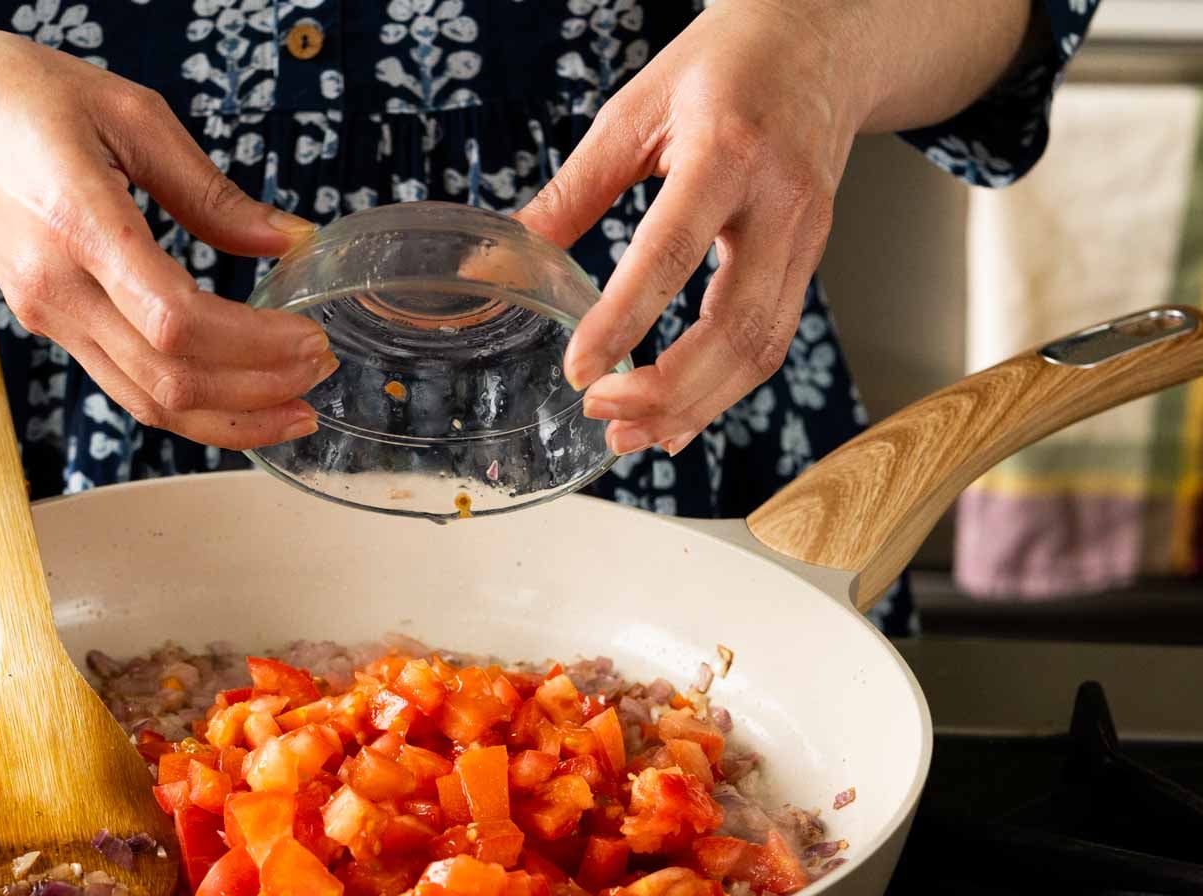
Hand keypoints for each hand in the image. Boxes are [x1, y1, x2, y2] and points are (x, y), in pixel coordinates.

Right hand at [0, 30, 334, 449]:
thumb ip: (212, 191)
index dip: (254, 346)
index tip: (308, 336)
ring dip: (230, 418)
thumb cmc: (18, 96)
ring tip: (294, 407)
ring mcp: (50, 317)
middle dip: (259, 390)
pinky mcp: (51, 326)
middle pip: (170, 380)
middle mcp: (59, 288)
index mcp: (80, 224)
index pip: (175, 321)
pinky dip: (189, 406)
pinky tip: (237, 396)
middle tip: (320, 370)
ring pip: (148, 404)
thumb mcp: (130, 113)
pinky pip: (127, 389)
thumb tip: (287, 240)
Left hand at [516, 0, 874, 456]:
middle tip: (599, 410)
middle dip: (666, 388)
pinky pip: (771, 342)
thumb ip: (568, 195)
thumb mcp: (632, 113)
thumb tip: (493, 269)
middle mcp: (781, 202)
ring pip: (761, 349)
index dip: (624, 320)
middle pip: (735, 325)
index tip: (578, 370)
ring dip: (693, 406)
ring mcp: (807, 237)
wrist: (821, 43)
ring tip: (627, 434)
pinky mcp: (811, 262)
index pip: (672, 252)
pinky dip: (721, 393)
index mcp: (728, 152)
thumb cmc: (721, 68)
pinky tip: (673, 420)